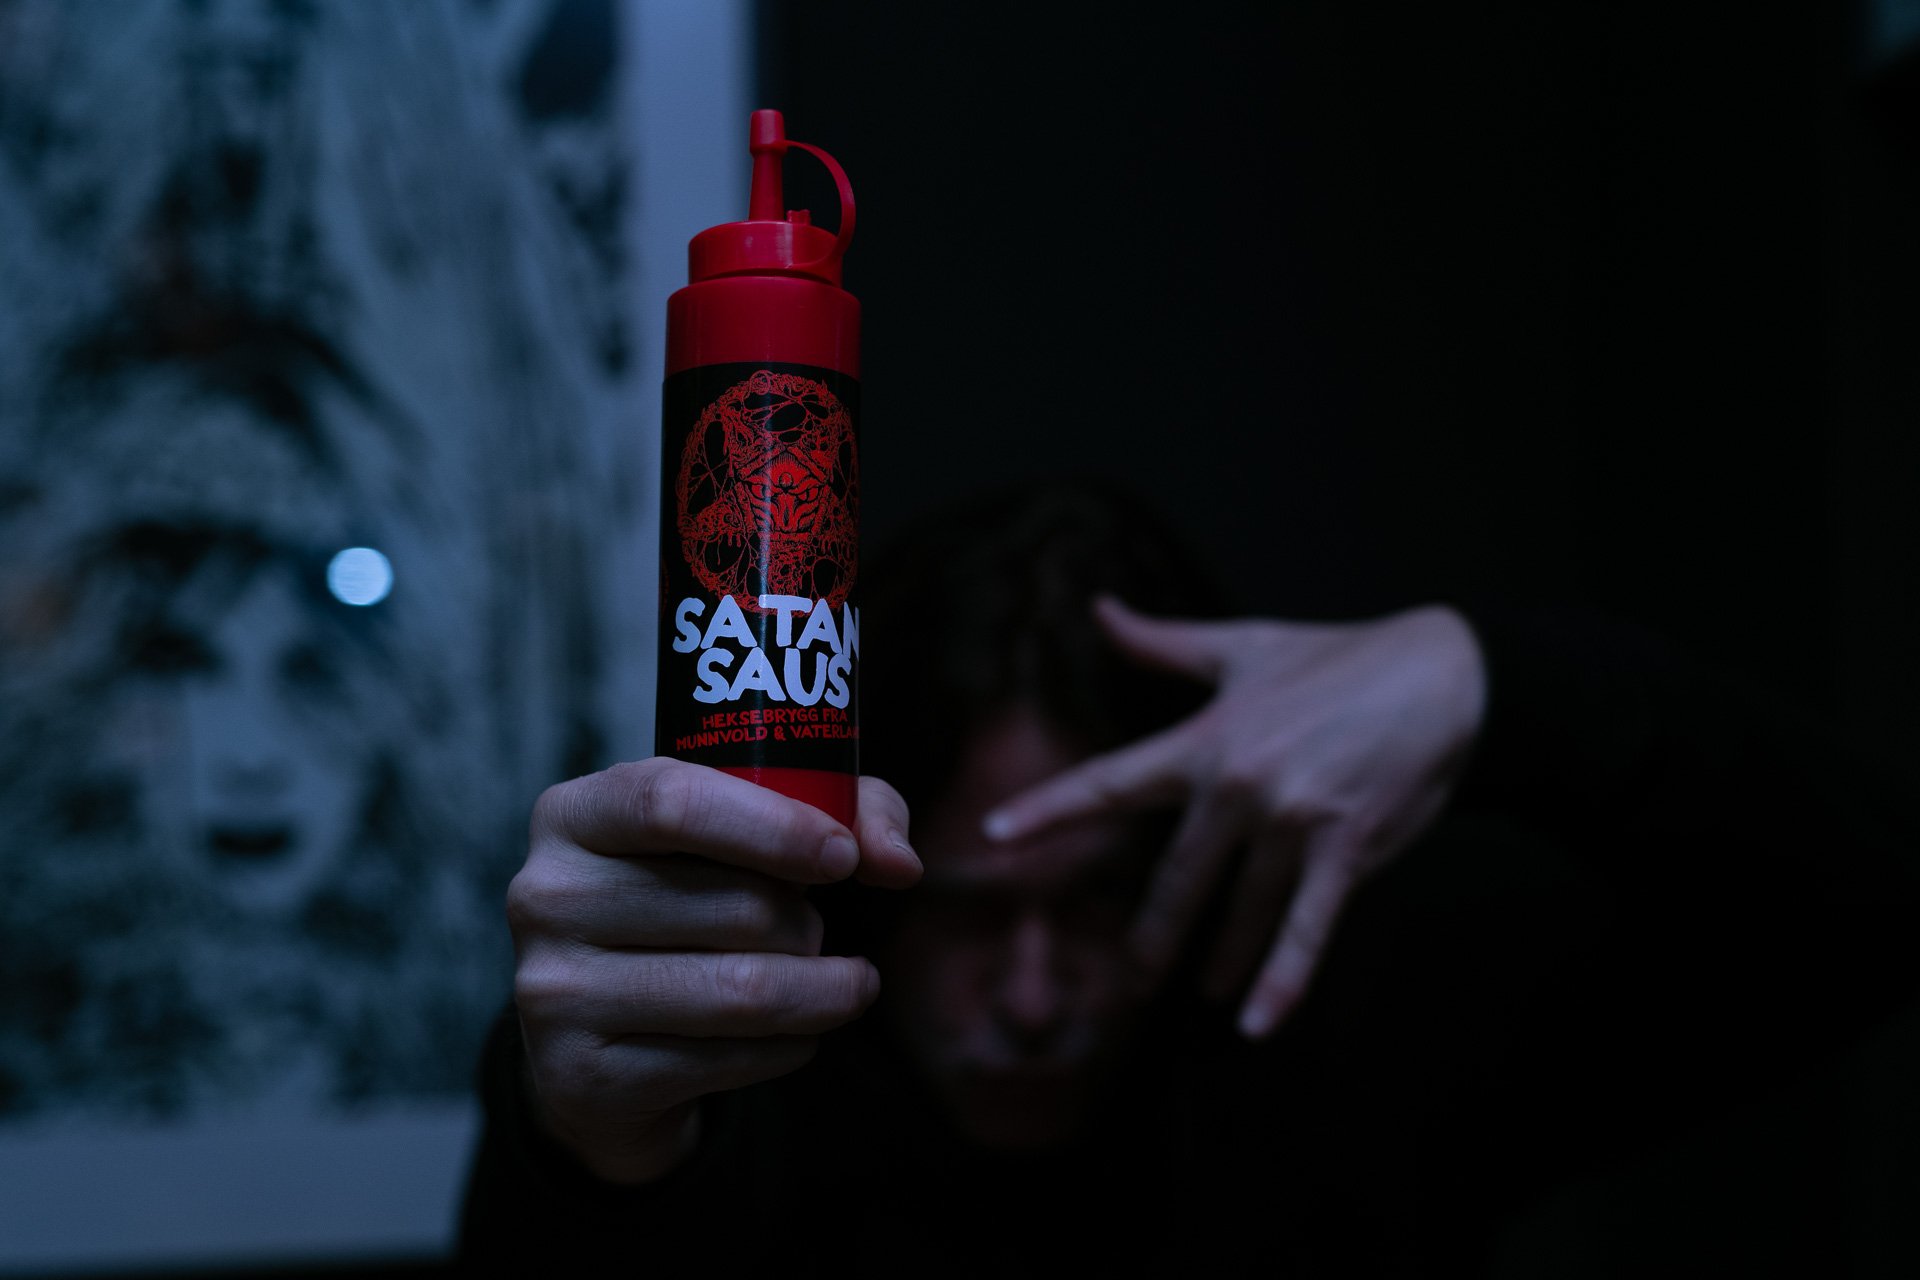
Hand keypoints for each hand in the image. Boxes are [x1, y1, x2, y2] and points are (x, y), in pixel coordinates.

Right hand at [507, 760, 919, 1183]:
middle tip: (814, 927)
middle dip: (806, 921)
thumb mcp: (750, 831)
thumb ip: (842, 810)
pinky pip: (729, 1060)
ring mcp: (554, 992)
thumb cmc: (690, 900)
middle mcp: (545, 896)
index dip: (775, 828)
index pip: (672, 801)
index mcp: (574, 813)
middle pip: (733, 905)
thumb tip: (899, 863)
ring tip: (837, 981)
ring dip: (821, 989)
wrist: (601, 1034)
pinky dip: (790, 1046)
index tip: (843, 855)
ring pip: (742, 989)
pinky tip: (793, 1033)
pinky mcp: (583, 1076)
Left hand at [983, 598, 1484, 1038]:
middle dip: (1153, 937)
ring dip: (1222, 961)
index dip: (1048, 812)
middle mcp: (1237, 785)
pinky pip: (1306, 926)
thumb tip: (1100, 611)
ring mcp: (1291, 821)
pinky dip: (1283, 979)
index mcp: (1204, 739)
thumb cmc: (1337, 657)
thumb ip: (1162, 644)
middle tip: (1132, 983)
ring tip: (1208, 994)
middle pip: (1175, 879)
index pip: (1109, 783)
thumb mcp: (1242, 646)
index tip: (993, 837)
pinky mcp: (1345, 847)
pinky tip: (1259, 1022)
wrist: (1444, 671)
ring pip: (1240, 910)